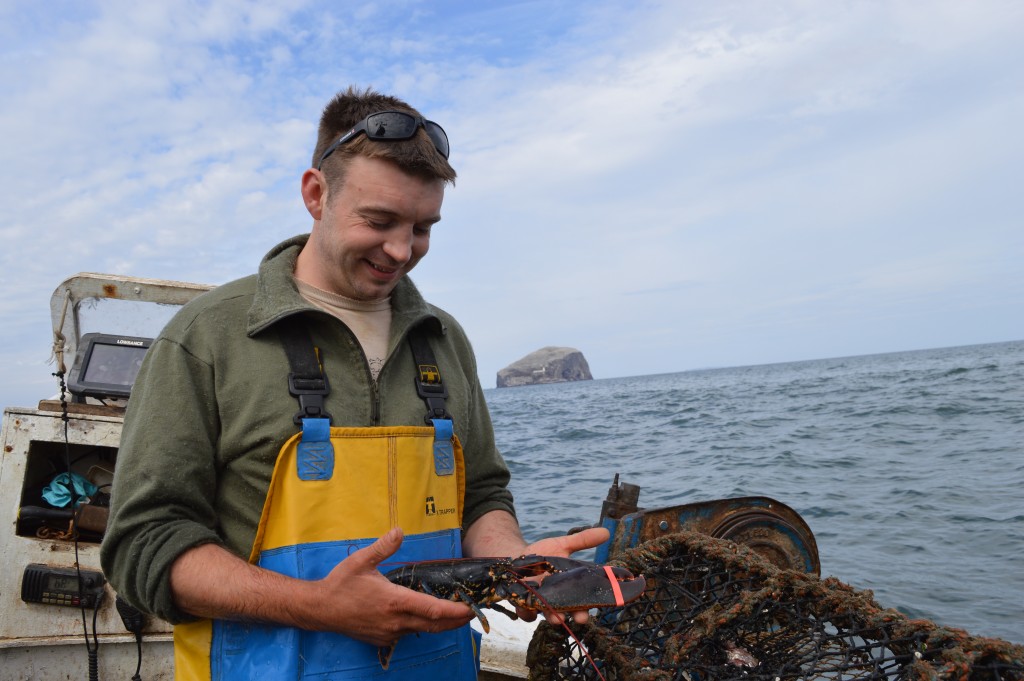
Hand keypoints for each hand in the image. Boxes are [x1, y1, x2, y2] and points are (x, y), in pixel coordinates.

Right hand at [309, 527, 473, 647]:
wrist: (320, 610)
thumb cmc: (341, 584)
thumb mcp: (361, 561)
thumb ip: (383, 546)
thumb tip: (399, 531)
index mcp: (394, 601)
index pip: (433, 610)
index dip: (455, 611)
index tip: (471, 608)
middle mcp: (395, 621)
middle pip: (435, 625)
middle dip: (457, 620)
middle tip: (473, 611)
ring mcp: (389, 633)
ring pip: (423, 630)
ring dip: (440, 623)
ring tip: (455, 612)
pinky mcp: (383, 639)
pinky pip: (408, 633)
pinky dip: (422, 625)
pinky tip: (425, 616)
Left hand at [518, 526, 610, 625]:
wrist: (516, 559)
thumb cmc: (543, 554)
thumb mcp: (562, 545)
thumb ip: (582, 540)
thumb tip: (606, 532)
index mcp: (571, 588)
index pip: (586, 599)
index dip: (594, 602)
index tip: (601, 602)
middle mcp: (559, 600)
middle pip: (572, 613)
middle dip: (577, 616)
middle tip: (581, 618)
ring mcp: (542, 604)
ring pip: (550, 617)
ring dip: (555, 618)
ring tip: (557, 617)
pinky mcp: (524, 606)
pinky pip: (528, 614)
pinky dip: (529, 612)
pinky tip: (529, 606)